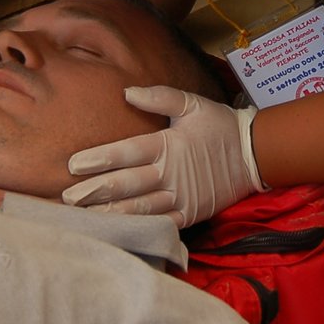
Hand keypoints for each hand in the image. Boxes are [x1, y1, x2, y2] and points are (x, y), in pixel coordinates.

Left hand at [62, 86, 265, 226]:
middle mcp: (171, 173)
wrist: (255, 154)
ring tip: (84, 217)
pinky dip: (138, 228)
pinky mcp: (189, 214)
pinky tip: (117, 231)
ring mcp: (181, 197)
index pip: (127, 152)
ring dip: (110, 213)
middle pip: (127, 184)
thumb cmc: (219, 126)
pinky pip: (159, 224)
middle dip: (95, 192)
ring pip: (139, 208)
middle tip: (67, 198)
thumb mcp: (193, 103)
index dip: (99, 159)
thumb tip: (127, 92)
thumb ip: (160, 96)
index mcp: (168, 144)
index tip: (73, 165)